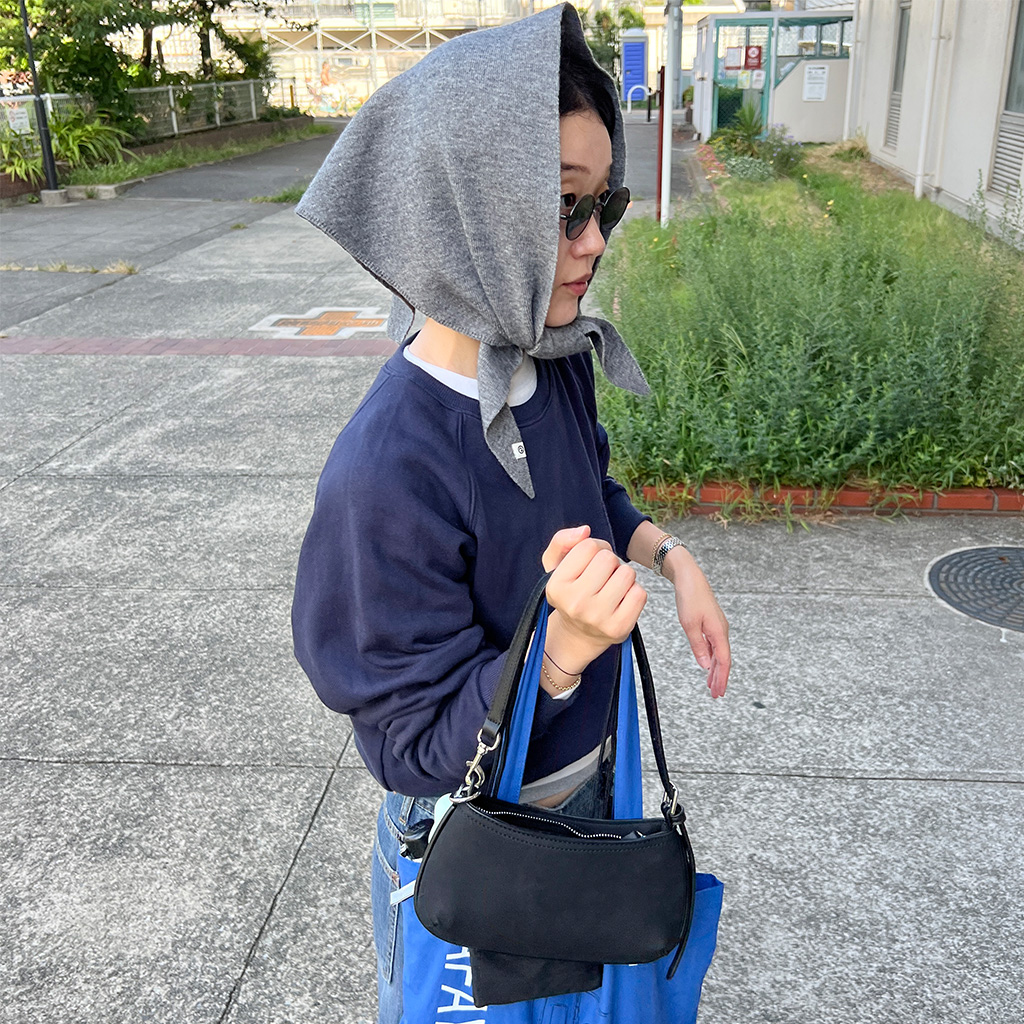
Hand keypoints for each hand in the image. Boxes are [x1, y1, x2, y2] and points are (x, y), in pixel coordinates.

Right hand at [541, 525, 647, 673]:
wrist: (578, 635)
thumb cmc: (570, 592)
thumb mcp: (555, 566)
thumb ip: (562, 540)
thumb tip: (585, 531)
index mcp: (557, 586)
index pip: (589, 546)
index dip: (594, 549)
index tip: (589, 562)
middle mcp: (576, 604)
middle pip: (609, 558)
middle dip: (609, 562)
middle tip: (601, 577)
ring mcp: (598, 618)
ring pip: (627, 573)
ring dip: (623, 576)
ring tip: (611, 588)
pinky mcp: (620, 628)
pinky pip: (640, 593)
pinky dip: (633, 593)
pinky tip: (621, 601)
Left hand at [663, 546, 730, 698]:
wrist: (689, 577)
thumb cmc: (689, 597)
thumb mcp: (689, 624)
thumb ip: (698, 646)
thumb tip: (704, 665)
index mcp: (718, 632)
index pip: (723, 661)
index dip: (722, 678)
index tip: (718, 692)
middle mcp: (721, 630)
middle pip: (723, 660)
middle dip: (720, 678)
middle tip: (715, 694)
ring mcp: (717, 627)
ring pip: (719, 653)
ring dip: (716, 669)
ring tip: (712, 684)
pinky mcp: (711, 623)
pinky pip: (715, 645)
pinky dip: (712, 657)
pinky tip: (708, 664)